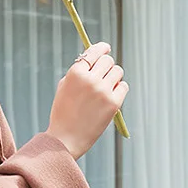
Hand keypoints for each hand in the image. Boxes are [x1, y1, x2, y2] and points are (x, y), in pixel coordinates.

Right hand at [45, 42, 129, 160]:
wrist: (65, 139)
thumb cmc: (63, 113)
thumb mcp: (64, 87)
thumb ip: (79, 72)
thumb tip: (95, 58)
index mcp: (75, 73)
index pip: (94, 51)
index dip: (102, 48)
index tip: (106, 48)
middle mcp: (90, 79)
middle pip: (108, 60)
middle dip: (106, 65)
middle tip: (104, 73)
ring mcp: (103, 91)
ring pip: (118, 71)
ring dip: (114, 76)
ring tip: (106, 87)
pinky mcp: (114, 103)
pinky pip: (124, 86)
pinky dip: (119, 89)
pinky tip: (110, 97)